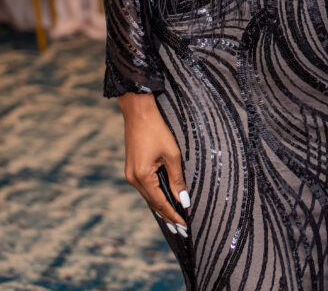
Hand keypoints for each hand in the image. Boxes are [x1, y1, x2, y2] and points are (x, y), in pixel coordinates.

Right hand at [119, 92, 189, 235]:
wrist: (138, 110)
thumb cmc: (157, 129)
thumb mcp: (172, 154)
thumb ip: (177, 179)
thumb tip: (183, 201)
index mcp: (142, 177)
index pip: (160, 203)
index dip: (173, 215)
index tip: (185, 226)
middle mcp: (133, 178)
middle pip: (153, 203)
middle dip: (167, 215)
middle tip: (182, 228)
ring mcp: (130, 173)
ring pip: (148, 196)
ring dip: (161, 206)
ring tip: (174, 219)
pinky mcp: (132, 167)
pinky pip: (145, 187)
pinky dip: (155, 195)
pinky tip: (164, 199)